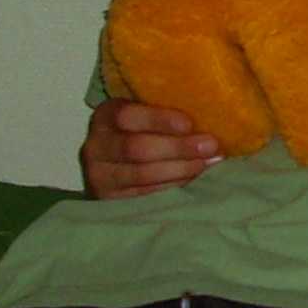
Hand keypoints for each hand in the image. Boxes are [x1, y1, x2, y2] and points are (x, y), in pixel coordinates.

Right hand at [81, 98, 218, 198]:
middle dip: (177, 148)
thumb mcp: (145, 113)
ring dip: (180, 169)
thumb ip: (167, 108)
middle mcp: (97, 145)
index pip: (128, 116)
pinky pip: (145, 194)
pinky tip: (194, 177)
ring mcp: (99, 175)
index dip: (159, 120)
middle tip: (210, 146)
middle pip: (136, 148)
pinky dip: (174, 185)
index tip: (189, 124)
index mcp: (106, 115)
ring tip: (207, 162)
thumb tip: (211, 108)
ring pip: (142, 175)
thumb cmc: (141, 131)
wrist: (113, 163)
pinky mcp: (109, 199)